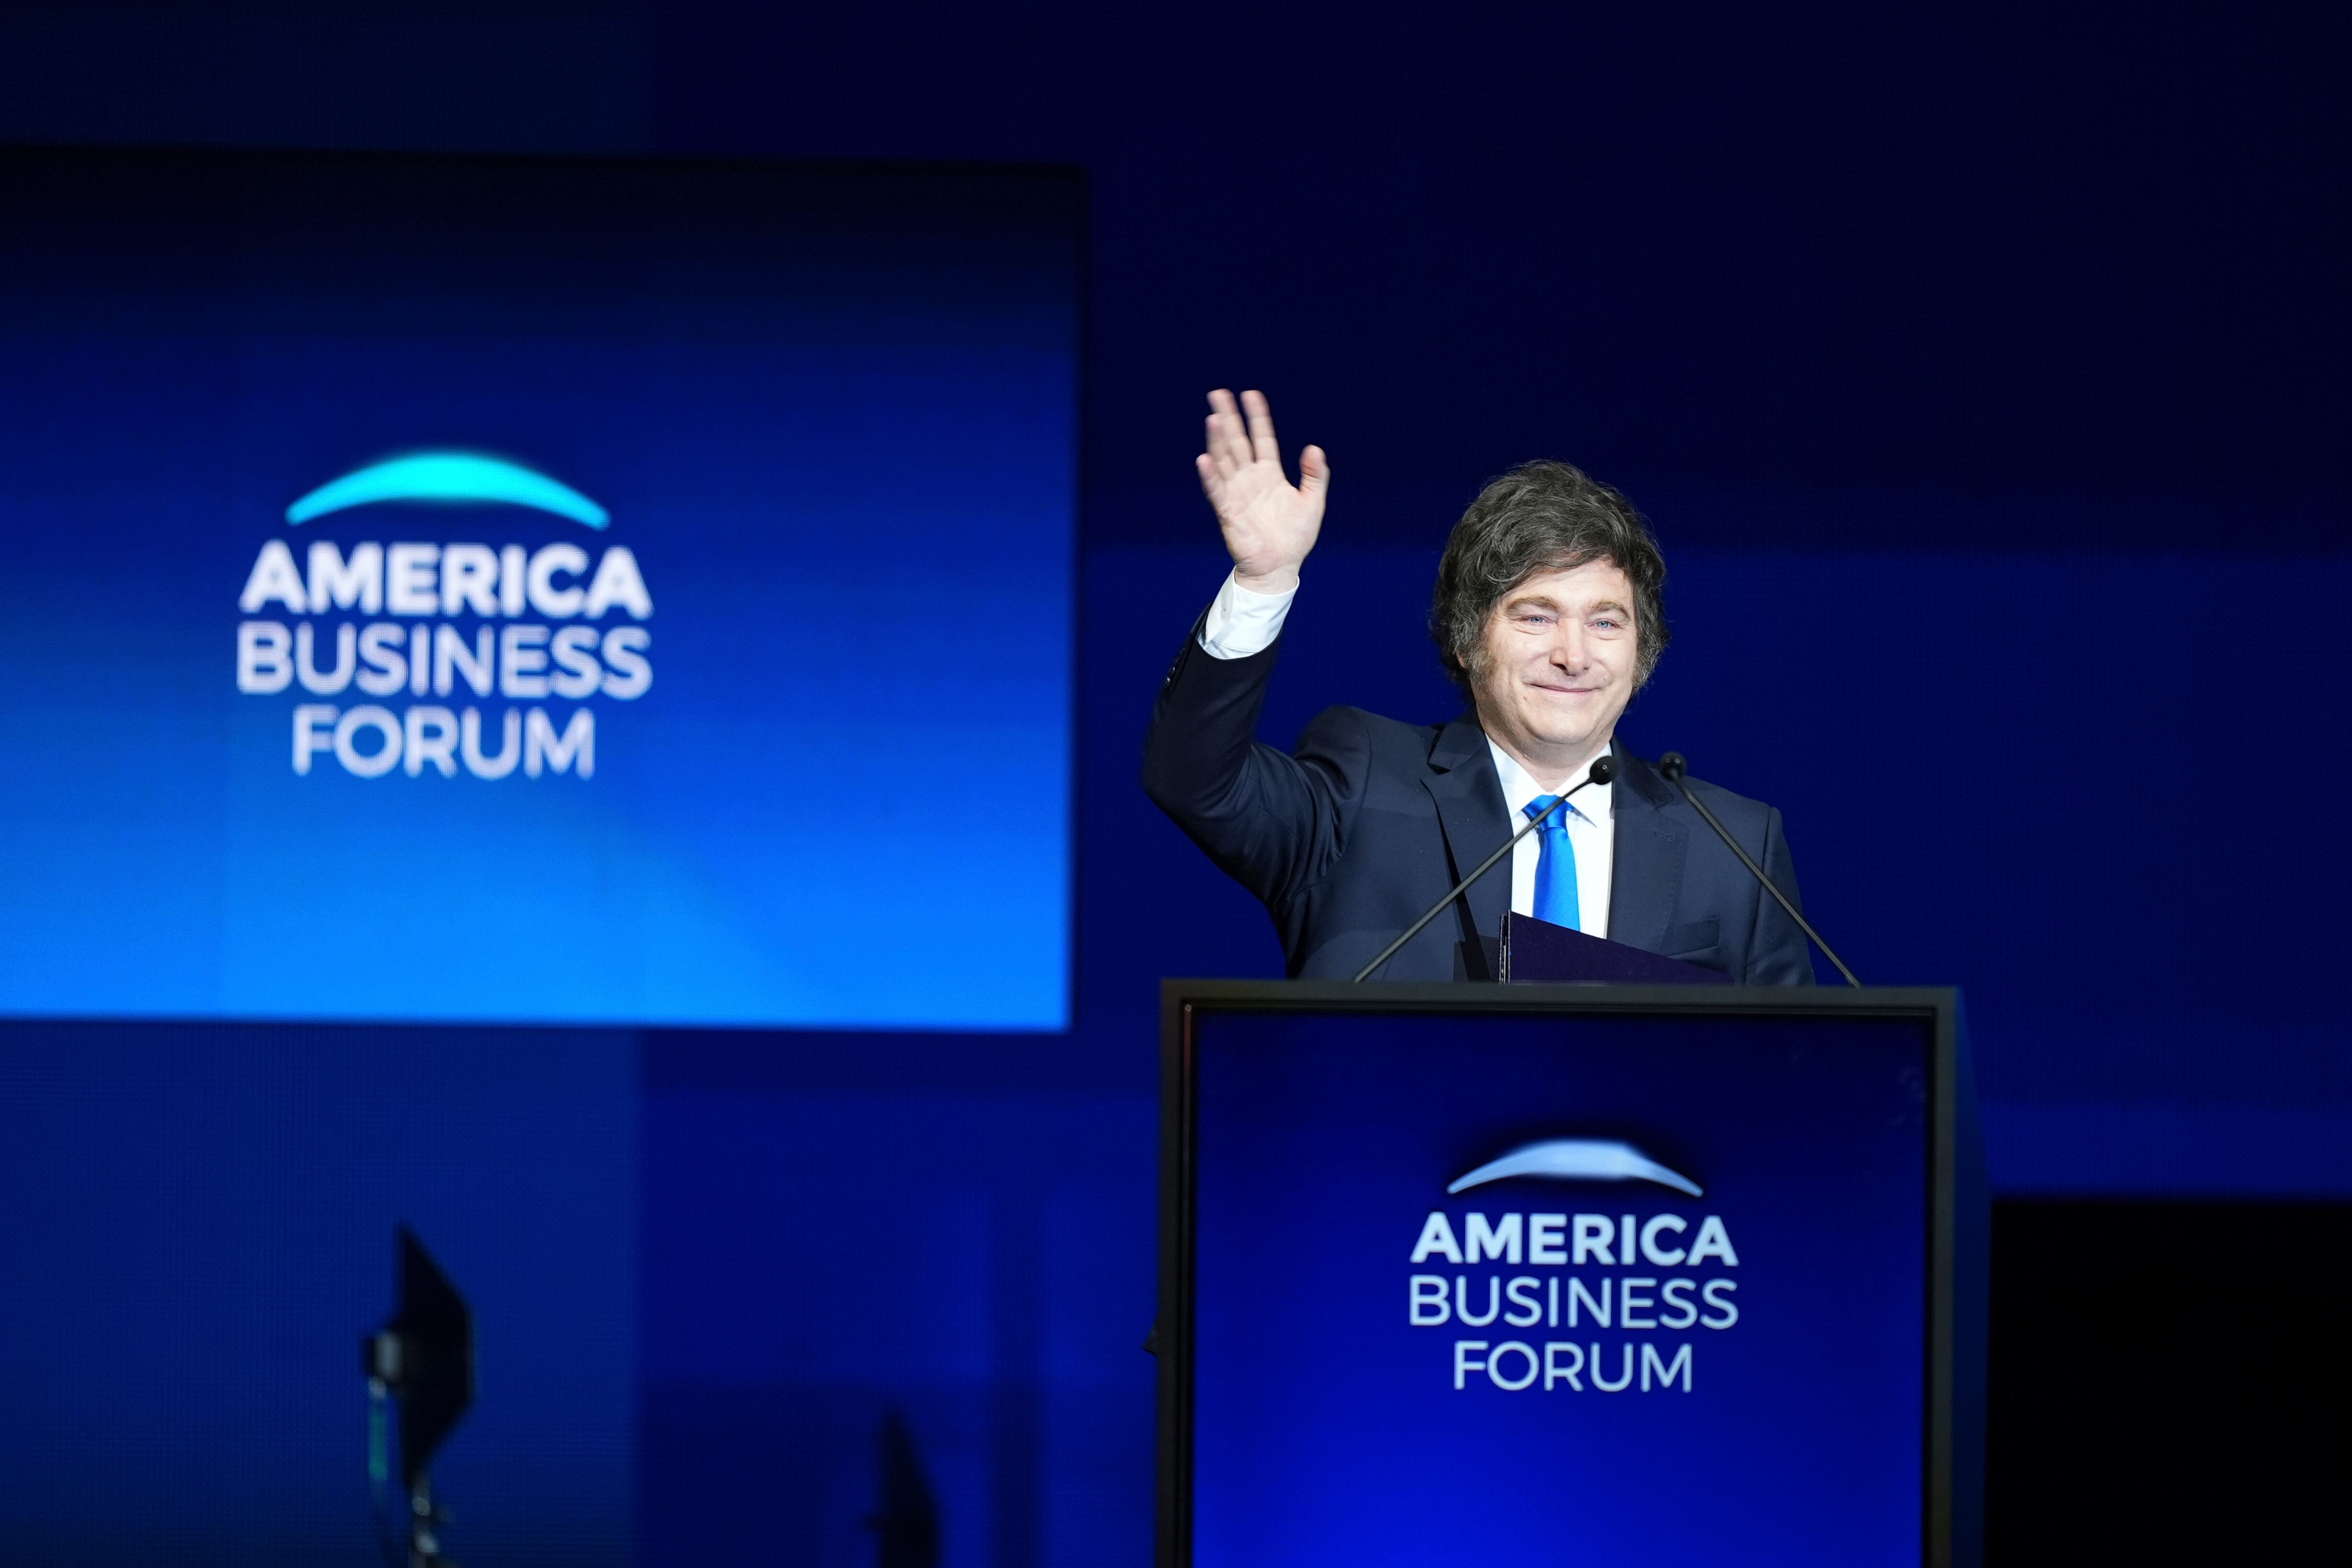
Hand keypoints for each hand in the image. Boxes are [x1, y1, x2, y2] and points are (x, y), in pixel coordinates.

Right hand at [1195, 388, 1328, 593]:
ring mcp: (1237, 493)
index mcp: (1269, 473)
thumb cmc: (1295, 536)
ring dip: (1218, 440)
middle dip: (1229, 418)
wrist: (1280, 567)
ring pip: (1224, 461)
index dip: (1257, 417)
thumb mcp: (1313, 502)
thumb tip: (1314, 447)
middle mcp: (1250, 478)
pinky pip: (1217, 491)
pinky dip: (1211, 476)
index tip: (1250, 394)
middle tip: (1217, 393)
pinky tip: (1204, 459)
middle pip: (1236, 442)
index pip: (1262, 438)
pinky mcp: (1228, 511)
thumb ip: (1315, 475)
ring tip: (1214, 418)